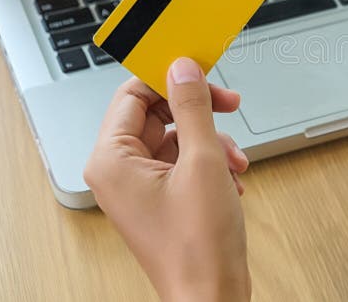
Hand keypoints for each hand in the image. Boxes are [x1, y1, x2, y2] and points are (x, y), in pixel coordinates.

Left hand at [84, 57, 250, 301]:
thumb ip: (192, 107)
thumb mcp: (203, 161)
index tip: (199, 68)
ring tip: (234, 161)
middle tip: (229, 103)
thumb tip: (182, 69)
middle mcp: (119, 172)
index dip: (168, 77)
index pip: (132, 94)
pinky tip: (231, 178)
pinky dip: (210, 162)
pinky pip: (183, 161)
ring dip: (211, 140)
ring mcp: (139, 187)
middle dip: (198, 112)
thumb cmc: (198, 246)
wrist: (213, 296)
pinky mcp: (159, 198)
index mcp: (112, 161)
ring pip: (175, 137)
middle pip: (156, 113)